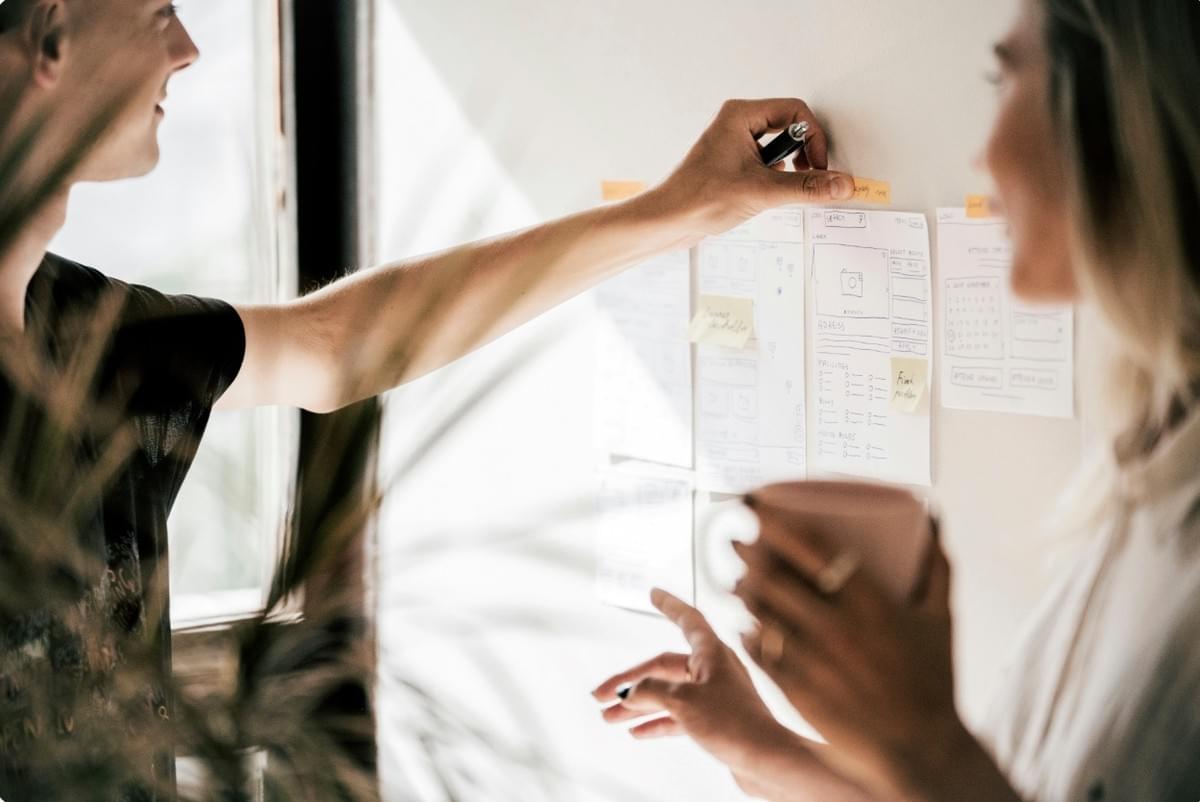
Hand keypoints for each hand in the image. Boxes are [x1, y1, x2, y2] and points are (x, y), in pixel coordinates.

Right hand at [592, 590, 793, 774]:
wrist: (768, 762)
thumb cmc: (734, 724)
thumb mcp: (683, 702)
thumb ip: (651, 691)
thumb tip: (631, 692)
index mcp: (711, 653)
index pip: (687, 619)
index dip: (669, 604)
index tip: (654, 592)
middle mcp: (713, 670)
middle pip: (663, 668)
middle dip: (630, 682)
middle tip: (601, 696)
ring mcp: (714, 696)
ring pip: (667, 695)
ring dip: (638, 707)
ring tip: (610, 718)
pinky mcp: (715, 721)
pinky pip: (678, 716)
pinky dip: (657, 722)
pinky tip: (637, 732)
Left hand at [651, 98, 854, 240]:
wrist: (668, 221)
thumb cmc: (697, 198)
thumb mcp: (761, 191)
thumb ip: (806, 187)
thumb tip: (840, 183)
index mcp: (739, 115)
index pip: (796, 112)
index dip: (814, 138)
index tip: (818, 166)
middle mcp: (736, 124)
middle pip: (790, 128)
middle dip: (803, 154)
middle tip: (807, 176)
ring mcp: (734, 144)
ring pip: (779, 148)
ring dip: (788, 169)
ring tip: (778, 188)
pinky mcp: (733, 164)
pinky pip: (766, 163)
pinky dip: (775, 179)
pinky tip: (765, 195)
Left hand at [733, 522, 979, 801]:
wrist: (923, 752)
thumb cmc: (934, 683)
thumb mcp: (942, 620)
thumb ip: (937, 567)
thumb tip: (932, 520)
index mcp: (870, 603)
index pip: (811, 548)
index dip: (777, 524)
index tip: (758, 509)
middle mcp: (836, 627)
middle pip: (774, 576)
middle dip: (748, 552)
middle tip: (736, 540)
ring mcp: (812, 659)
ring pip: (760, 611)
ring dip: (742, 590)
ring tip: (736, 580)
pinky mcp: (796, 689)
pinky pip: (760, 650)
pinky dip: (749, 632)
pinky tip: (747, 624)